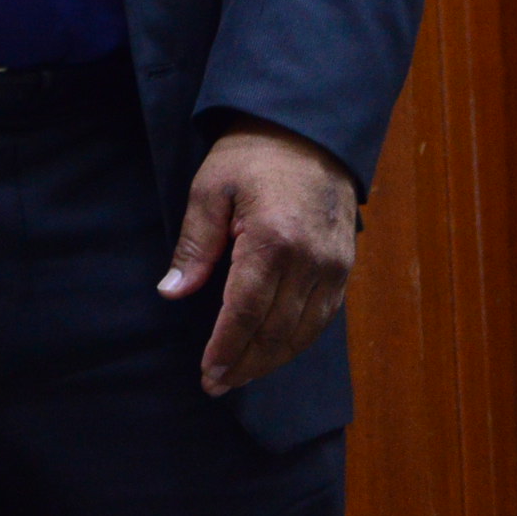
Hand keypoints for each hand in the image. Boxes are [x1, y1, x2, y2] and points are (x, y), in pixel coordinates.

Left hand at [160, 117, 360, 395]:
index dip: (226, 348)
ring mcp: (334, 266)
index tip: (208, 374)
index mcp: (272, 239)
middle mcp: (310, 260)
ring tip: (240, 375)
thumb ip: (194, 245)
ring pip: (303, 332)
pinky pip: (323, 318)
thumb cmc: (251, 156)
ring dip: (271, 360)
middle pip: (276, 330)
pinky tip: (273, 351)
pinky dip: (297, 341)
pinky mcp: (345, 267)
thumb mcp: (209, 190)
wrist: (308, 130)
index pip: (245, 311)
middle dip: (245, 363)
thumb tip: (171, 292)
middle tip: (216, 384)